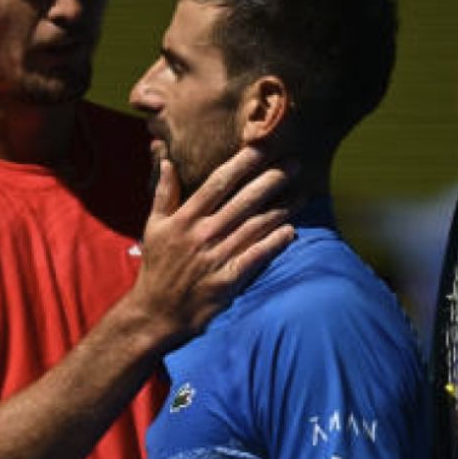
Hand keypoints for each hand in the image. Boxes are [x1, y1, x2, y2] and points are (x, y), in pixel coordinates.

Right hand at [124, 146, 296, 348]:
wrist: (156, 312)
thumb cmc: (157, 267)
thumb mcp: (153, 227)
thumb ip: (164, 193)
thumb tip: (169, 161)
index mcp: (184, 218)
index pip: (218, 183)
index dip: (243, 163)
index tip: (263, 146)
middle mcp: (202, 234)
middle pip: (243, 200)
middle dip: (272, 179)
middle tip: (296, 163)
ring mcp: (216, 257)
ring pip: (255, 226)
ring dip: (282, 208)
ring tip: (303, 193)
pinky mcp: (227, 280)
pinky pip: (255, 257)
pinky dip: (274, 243)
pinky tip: (291, 231)